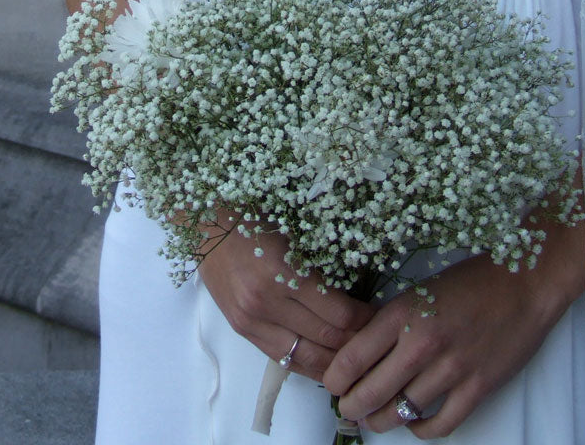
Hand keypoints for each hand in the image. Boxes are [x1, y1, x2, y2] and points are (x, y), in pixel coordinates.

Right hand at [197, 220, 374, 382]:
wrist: (206, 224)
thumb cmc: (253, 218)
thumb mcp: (292, 234)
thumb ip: (319, 266)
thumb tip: (355, 293)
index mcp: (283, 272)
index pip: (337, 313)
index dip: (364, 319)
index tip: (378, 313)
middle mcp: (267, 303)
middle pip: (326, 338)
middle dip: (356, 342)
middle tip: (375, 338)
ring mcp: (252, 320)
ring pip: (306, 357)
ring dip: (335, 361)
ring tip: (356, 358)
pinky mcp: (242, 330)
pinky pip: (282, 359)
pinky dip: (307, 366)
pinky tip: (325, 365)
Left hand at [323, 218, 584, 436]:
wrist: (523, 283)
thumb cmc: (469, 282)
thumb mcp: (419, 292)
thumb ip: (391, 322)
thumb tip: (359, 350)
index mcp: (402, 313)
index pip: (352, 358)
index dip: (335, 379)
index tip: (332, 384)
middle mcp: (422, 344)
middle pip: (371, 393)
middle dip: (352, 406)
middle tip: (348, 407)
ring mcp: (451, 369)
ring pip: (402, 412)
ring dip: (382, 421)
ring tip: (374, 418)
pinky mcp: (478, 388)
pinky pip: (441, 424)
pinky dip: (421, 430)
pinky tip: (413, 424)